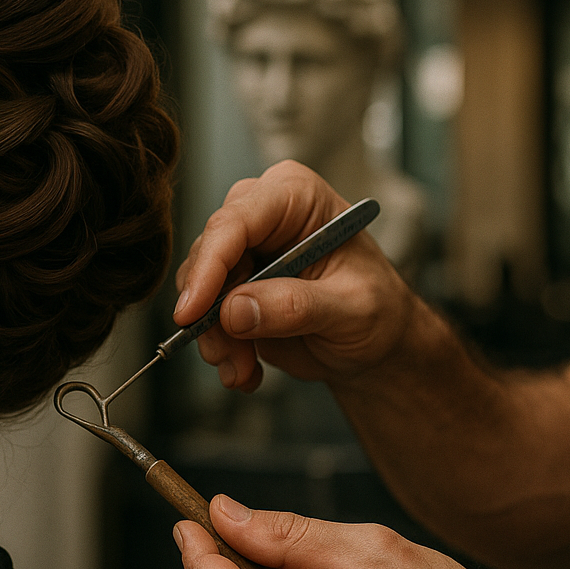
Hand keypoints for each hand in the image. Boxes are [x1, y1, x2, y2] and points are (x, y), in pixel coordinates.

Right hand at [173, 160, 416, 390]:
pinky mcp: (232, 288)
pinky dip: (220, 349)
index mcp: (297, 198)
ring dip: (216, 338)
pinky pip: (202, 316)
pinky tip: (246, 370)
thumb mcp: (352, 310)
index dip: (208, 265)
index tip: (192, 311)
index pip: (236, 220)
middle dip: (212, 312)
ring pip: (198, 290)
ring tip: (245, 368)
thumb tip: (235, 310)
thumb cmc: (377, 311)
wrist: (374, 343)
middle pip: (208, 254)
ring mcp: (244, 253)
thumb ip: (297, 307)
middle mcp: (263, 216)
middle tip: (230, 355)